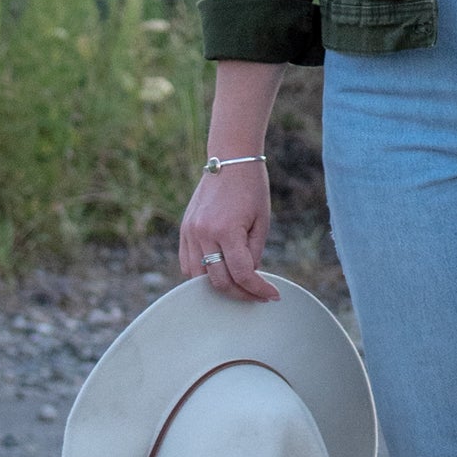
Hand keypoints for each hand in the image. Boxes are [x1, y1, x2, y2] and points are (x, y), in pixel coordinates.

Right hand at [178, 162, 280, 301]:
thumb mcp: (261, 221)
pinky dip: (202, 274)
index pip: (242, 274)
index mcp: (226, 230)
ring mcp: (190, 232)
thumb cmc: (251, 188)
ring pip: (198, 278)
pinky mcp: (184, 229)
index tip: (272, 296)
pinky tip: (219, 272)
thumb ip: (254, 253)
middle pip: (219, 282)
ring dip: (219, 286)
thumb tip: (248, 277)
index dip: (259, 289)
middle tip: (257, 295)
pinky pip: (187, 263)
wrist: (229, 160)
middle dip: (240, 293)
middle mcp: (203, 234)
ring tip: (239, 286)